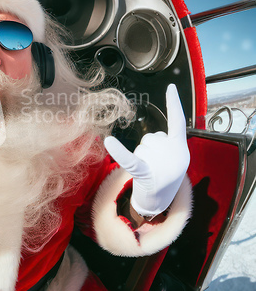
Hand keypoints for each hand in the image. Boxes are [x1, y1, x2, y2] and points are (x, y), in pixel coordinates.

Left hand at [104, 84, 189, 217]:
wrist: (160, 203)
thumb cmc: (164, 176)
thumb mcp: (172, 158)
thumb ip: (166, 143)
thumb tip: (152, 138)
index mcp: (182, 148)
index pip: (178, 121)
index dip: (174, 104)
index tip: (170, 87)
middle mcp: (175, 155)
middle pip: (150, 137)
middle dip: (148, 149)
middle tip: (154, 166)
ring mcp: (162, 165)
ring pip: (141, 146)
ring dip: (141, 157)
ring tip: (149, 171)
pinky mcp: (145, 174)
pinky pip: (130, 159)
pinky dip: (118, 151)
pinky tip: (108, 141)